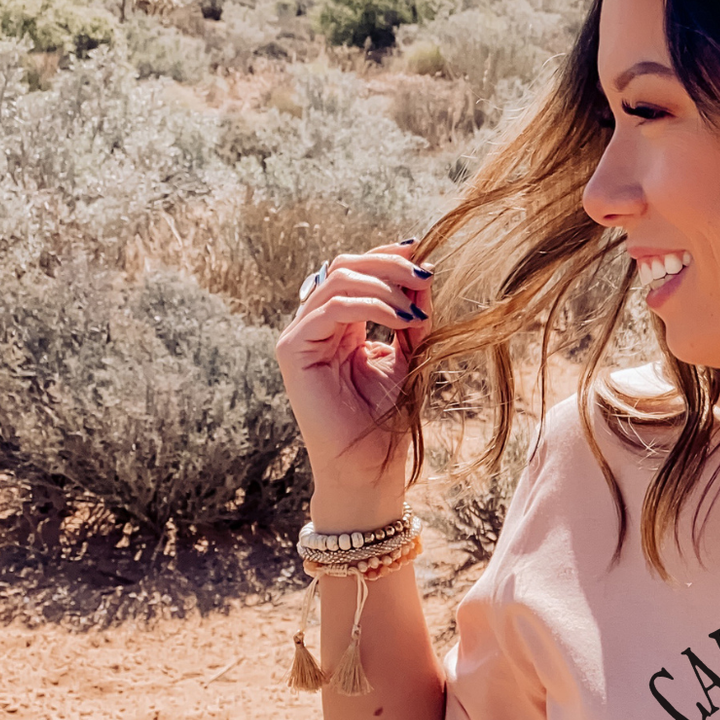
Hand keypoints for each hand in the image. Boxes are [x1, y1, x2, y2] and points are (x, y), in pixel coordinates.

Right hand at [275, 241, 433, 523]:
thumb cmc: (388, 416)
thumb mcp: (408, 353)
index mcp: (340, 323)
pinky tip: (402, 320)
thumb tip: (425, 270)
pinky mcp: (293, 350)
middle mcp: (315, 325)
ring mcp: (300, 335)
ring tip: (417, 310)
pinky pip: (331, 309)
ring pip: (337, 280)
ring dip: (385, 286)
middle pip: (344, 267)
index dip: (388, 258)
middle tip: (426, 275)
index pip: (356, 271)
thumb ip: (411, 313)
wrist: (371, 464)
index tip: (426, 256)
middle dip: (389, 266)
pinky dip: (371, 306)